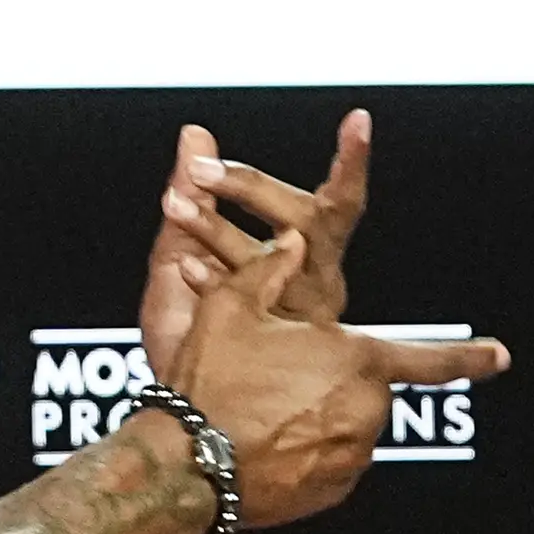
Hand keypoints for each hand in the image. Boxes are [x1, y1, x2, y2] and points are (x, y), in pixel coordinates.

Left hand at [146, 111, 372, 373]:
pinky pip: (246, 305)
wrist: (182, 414)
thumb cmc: (189, 332)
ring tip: (174, 204)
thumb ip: (193, 193)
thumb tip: (196, 130)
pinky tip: (187, 269)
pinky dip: (213, 282)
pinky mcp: (273, 349)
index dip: (355, 160)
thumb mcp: (182, 247)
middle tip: (202, 169)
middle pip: (310, 222)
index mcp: (307, 255)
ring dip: (219, 228)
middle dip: (254, 189)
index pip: (342, 201)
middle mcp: (312, 285)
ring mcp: (297, 319)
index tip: (360, 120)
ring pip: (272, 260)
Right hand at [164, 232, 507, 529]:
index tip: (500, 358)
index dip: (469, 358)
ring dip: (316, 416)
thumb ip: (272, 268)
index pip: (427, 358)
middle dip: (331, 380)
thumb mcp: (233, 308)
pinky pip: (329, 461)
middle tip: (275, 380)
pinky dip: (305, 451)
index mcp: (358, 360)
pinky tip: (263, 443)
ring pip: (345, 424)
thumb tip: (293, 244)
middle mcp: (367, 412)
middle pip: (364, 387)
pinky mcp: (333, 490)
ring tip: (260, 413)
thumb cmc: (213, 381)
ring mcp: (353, 456)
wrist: (189, 465)